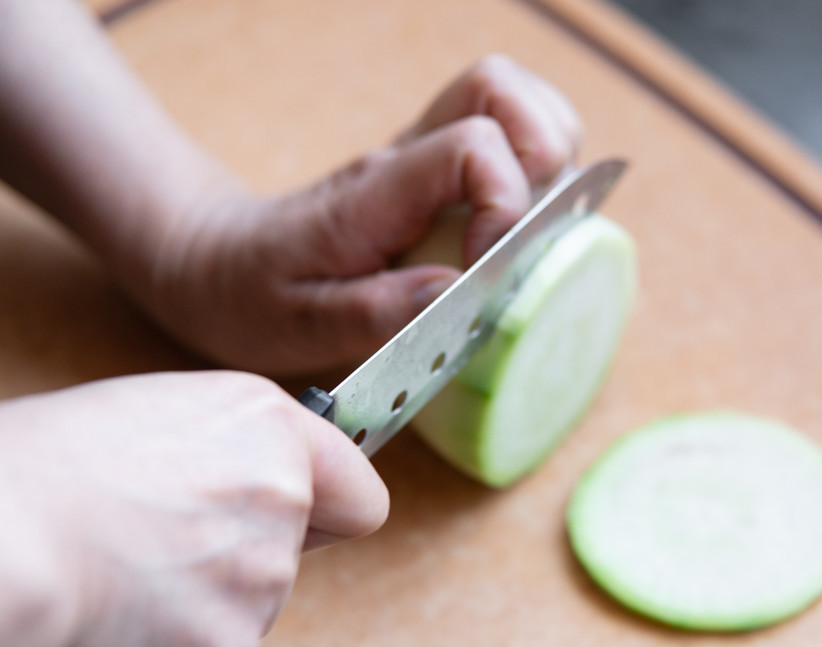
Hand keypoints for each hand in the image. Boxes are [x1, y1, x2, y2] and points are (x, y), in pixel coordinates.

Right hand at [0, 371, 386, 646]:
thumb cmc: (46, 470)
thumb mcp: (160, 414)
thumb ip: (236, 447)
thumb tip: (264, 477)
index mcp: (268, 427)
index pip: (359, 492)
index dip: (330, 506)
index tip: (313, 515)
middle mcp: (282, 500)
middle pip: (295, 551)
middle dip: (243, 551)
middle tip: (163, 538)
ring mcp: (260, 581)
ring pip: (251, 604)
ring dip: (203, 598)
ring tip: (126, 569)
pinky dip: (172, 645)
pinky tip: (119, 612)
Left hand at [134, 55, 581, 373]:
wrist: (215, 262)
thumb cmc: (251, 295)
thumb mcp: (296, 323)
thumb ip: (374, 311)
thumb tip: (458, 292)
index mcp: (375, 193)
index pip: (471, 145)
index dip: (507, 202)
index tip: (489, 267)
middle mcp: (405, 159)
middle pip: (502, 92)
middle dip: (546, 152)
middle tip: (534, 227)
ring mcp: (421, 157)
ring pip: (512, 99)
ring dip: (550, 149)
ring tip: (540, 218)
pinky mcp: (432, 170)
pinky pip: (502, 132)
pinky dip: (535, 163)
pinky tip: (524, 218)